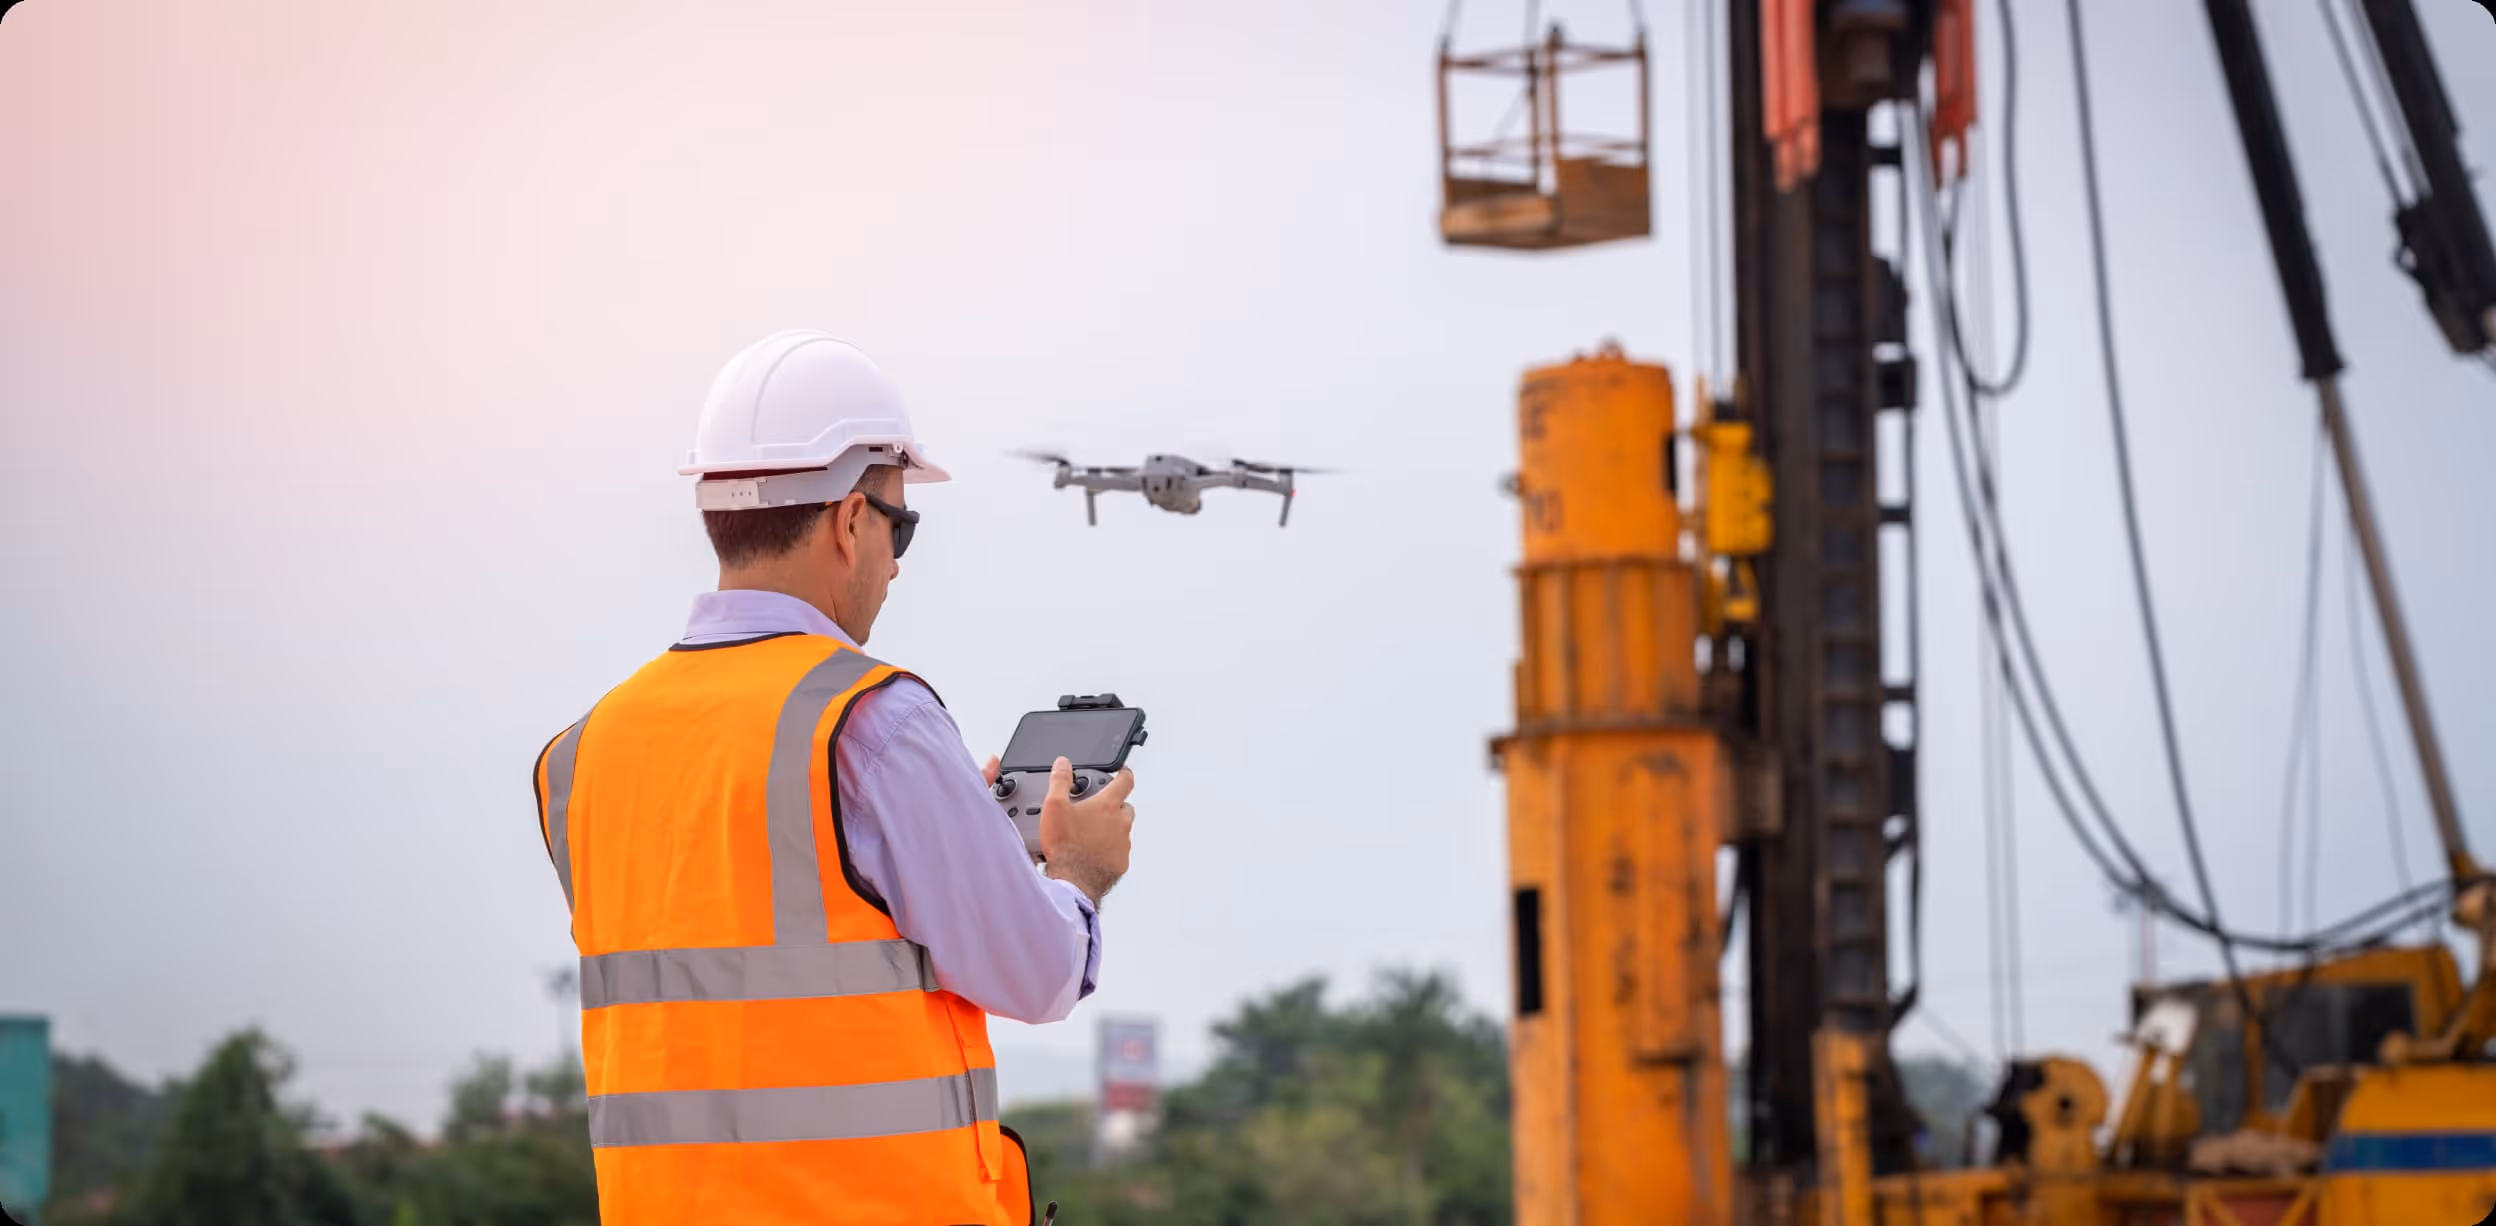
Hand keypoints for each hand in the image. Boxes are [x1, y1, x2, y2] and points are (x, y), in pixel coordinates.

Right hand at [1036, 757, 1133, 905]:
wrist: (1073, 882)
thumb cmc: (1066, 846)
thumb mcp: (1055, 807)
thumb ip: (1060, 781)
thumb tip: (1063, 764)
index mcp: (1107, 806)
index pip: (1125, 781)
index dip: (1124, 774)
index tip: (1122, 772)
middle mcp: (1121, 823)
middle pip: (1126, 807)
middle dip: (1115, 805)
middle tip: (1098, 809)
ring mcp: (1123, 845)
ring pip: (1122, 831)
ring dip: (1111, 829)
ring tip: (1090, 834)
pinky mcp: (1120, 863)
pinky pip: (1118, 852)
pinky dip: (1109, 849)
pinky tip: (1092, 853)